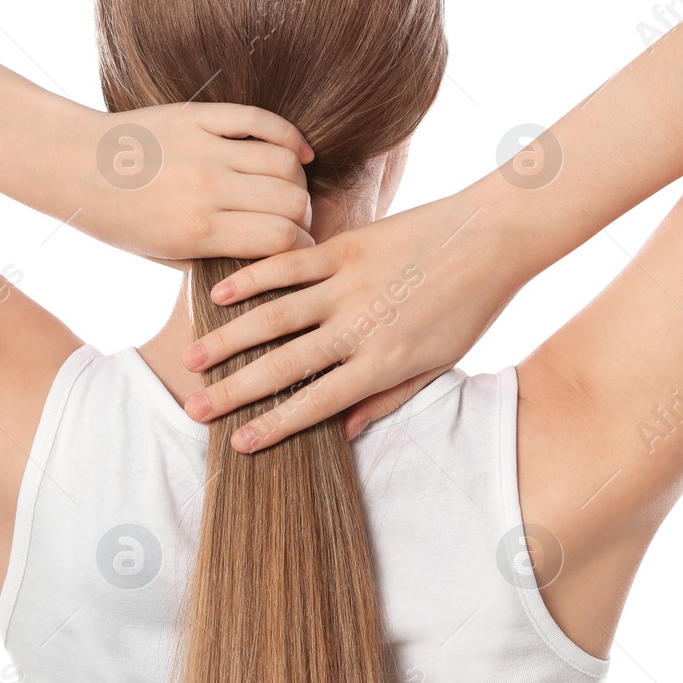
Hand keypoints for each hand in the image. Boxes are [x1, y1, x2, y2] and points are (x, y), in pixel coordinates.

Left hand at [71, 101, 316, 262]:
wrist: (73, 165)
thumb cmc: (118, 220)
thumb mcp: (165, 257)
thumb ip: (219, 258)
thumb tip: (272, 260)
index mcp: (197, 231)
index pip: (281, 241)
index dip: (301, 249)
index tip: (300, 252)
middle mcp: (206, 187)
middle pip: (293, 201)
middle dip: (303, 217)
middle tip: (296, 223)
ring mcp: (204, 147)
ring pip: (285, 162)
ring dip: (298, 181)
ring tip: (290, 192)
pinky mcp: (199, 116)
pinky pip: (262, 122)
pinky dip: (291, 137)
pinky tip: (300, 153)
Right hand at [179, 191, 524, 450]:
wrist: (492, 238)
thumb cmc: (470, 307)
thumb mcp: (439, 364)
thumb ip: (389, 398)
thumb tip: (346, 433)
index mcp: (383, 363)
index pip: (317, 403)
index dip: (274, 426)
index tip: (238, 444)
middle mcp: (360, 327)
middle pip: (284, 365)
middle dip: (234, 392)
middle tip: (193, 409)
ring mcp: (349, 285)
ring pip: (275, 316)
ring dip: (228, 339)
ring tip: (190, 358)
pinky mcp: (347, 248)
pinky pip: (289, 266)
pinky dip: (252, 280)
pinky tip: (219, 296)